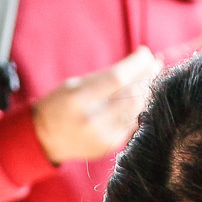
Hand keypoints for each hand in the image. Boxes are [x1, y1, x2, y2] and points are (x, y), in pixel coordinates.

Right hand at [31, 48, 160, 164]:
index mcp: (79, 99)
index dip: (137, 65)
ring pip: (136, 111)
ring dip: (148, 93)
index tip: (147, 54)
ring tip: (153, 79)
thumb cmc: (61, 104)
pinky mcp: (110, 147)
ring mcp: (103, 136)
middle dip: (148, 78)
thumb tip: (138, 64)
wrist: (45, 139)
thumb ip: (105, 77)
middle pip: (131, 96)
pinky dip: (139, 109)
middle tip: (156, 65)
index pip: (117, 78)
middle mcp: (92, 120)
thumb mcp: (75, 85)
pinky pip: (132, 124)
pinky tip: (144, 98)